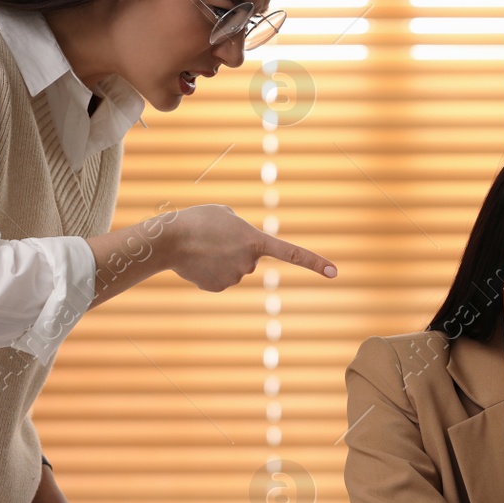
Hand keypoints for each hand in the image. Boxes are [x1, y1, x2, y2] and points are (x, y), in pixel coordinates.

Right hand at [168, 204, 335, 291]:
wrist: (169, 240)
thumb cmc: (197, 220)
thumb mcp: (226, 214)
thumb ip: (242, 228)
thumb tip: (244, 249)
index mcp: (256, 241)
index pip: (291, 253)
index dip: (314, 262)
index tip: (334, 272)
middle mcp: (250, 263)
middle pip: (250, 258)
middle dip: (235, 249)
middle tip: (214, 238)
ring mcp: (235, 278)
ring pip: (234, 268)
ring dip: (220, 258)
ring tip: (202, 247)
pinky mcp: (218, 288)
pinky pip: (220, 278)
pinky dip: (209, 270)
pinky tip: (196, 261)